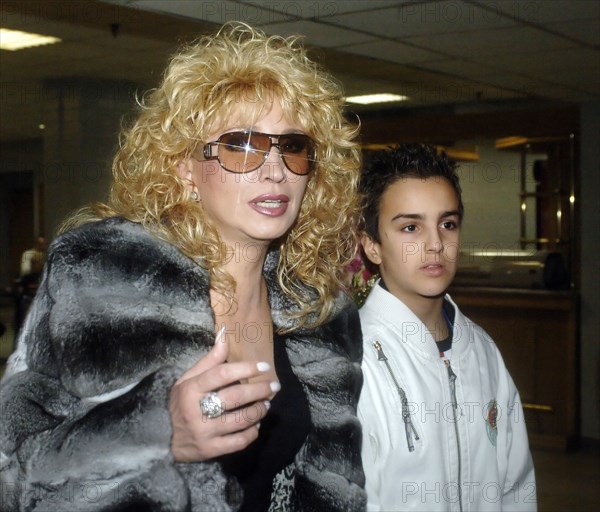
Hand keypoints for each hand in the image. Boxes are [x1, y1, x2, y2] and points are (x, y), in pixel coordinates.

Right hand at [169, 326, 278, 461]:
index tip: (264, 365)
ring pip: (240, 420)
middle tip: (274, 386)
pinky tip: (256, 424)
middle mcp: (196, 410)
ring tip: (265, 405)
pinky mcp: (210, 450)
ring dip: (258, 411)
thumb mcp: (188, 379)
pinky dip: (252, 432)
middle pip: (235, 397)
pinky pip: (238, 442)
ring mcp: (204, 432)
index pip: (222, 374)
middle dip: (259, 390)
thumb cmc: (180, 402)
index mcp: (191, 389)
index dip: (245, 368)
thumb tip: (225, 333)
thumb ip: (210, 359)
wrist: (162, 438)